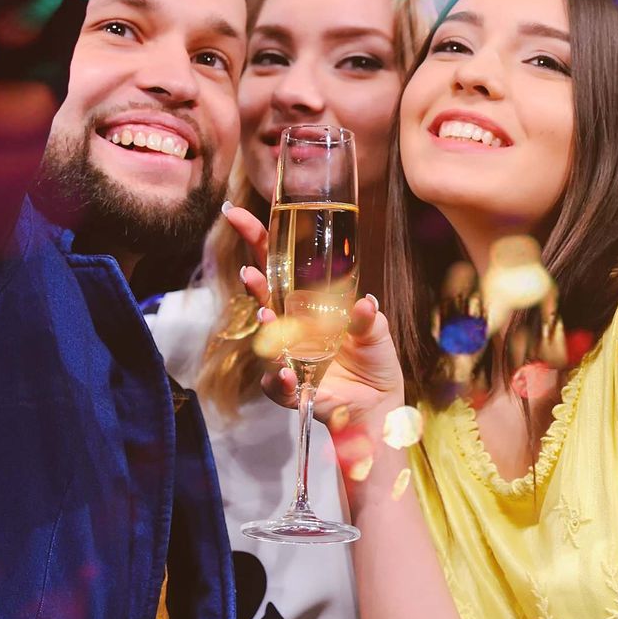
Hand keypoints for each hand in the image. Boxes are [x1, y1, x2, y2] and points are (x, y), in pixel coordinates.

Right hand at [221, 205, 406, 427]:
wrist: (378, 402)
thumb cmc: (374, 359)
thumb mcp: (377, 331)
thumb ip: (368, 319)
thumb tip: (365, 304)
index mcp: (309, 302)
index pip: (279, 264)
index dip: (259, 239)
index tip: (239, 216)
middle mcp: (292, 325)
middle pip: (263, 295)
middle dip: (253, 279)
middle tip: (248, 271)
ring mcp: (287, 354)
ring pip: (264, 337)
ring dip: (264, 327)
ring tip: (267, 320)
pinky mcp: (290, 386)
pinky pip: (274, 383)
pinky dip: (278, 378)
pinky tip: (287, 374)